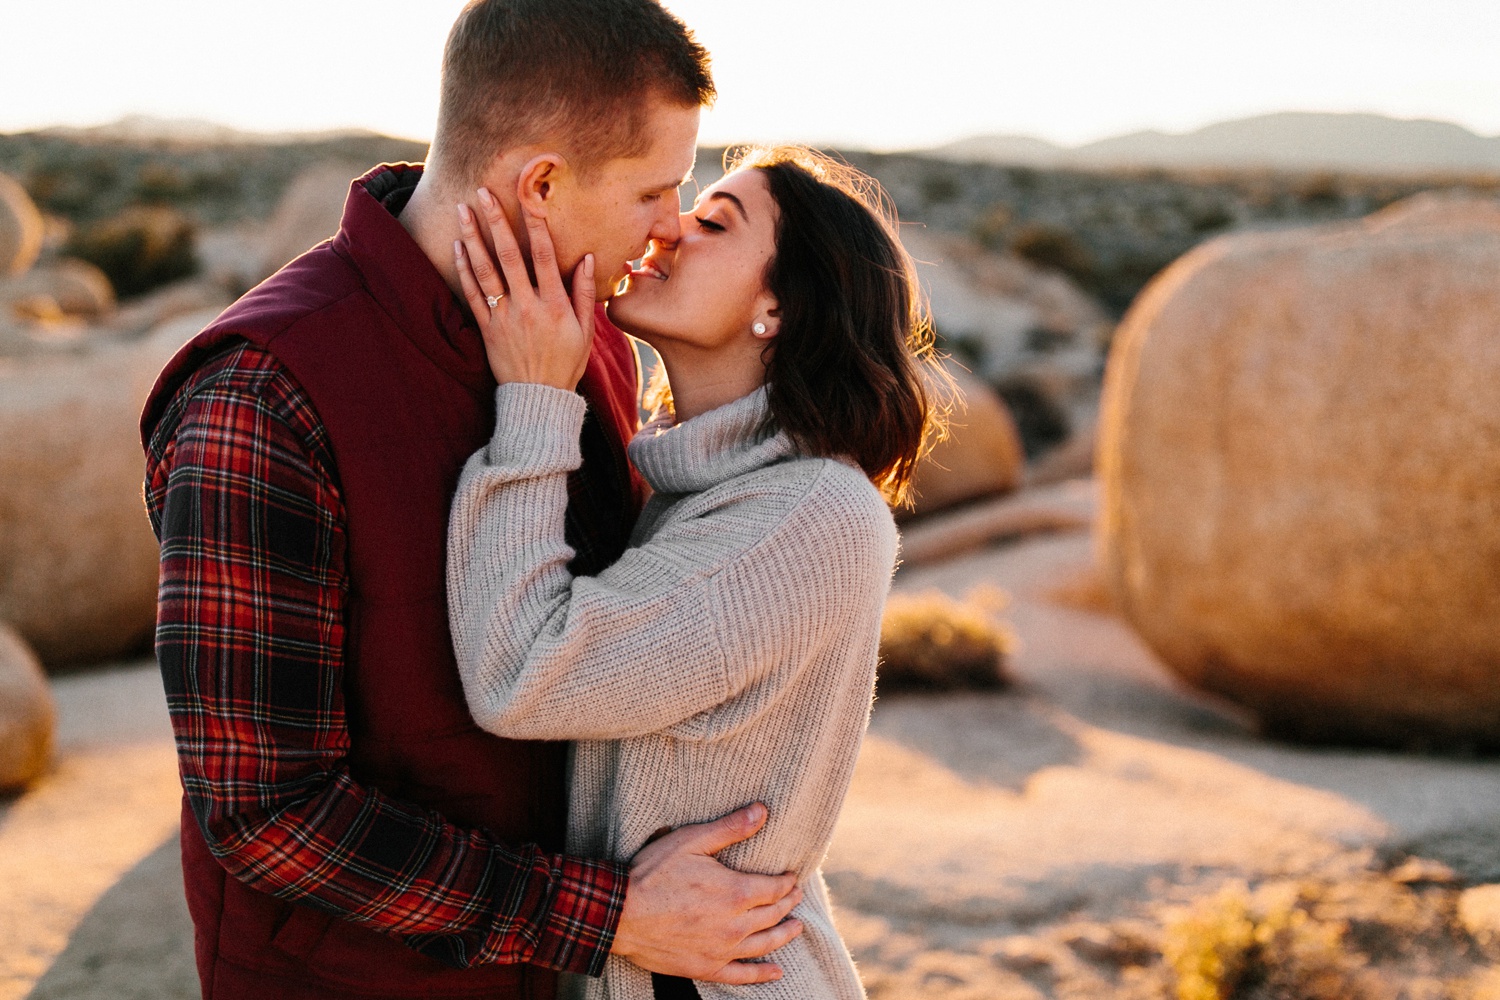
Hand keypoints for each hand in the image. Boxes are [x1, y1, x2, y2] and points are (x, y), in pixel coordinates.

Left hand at [454, 188, 595, 390]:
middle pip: (509, 256)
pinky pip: (472, 294)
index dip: (535, 224)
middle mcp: (528, 306)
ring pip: (485, 270)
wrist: (538, 397)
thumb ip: (584, 293)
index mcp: (555, 304)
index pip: (544, 256)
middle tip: (483, 192)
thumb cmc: (566, 363)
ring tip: (462, 210)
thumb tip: (586, 257)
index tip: (528, 197)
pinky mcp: (487, 328)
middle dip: (495, 221)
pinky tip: (458, 246)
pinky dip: (463, 268)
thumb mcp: (585, 330)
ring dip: (473, 238)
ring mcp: (504, 317)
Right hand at [611, 803, 804, 983]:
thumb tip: (763, 811)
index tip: (792, 877)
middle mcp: (735, 925)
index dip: (787, 882)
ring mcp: (721, 950)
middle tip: (797, 896)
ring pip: (764, 944)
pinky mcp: (706, 967)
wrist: (620, 914)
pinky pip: (741, 975)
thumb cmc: (653, 874)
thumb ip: (730, 828)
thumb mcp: (692, 840)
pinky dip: (762, 974)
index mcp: (735, 892)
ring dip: (784, 935)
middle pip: (773, 915)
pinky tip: (776, 972)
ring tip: (797, 927)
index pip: (774, 888)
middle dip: (789, 903)